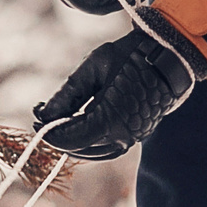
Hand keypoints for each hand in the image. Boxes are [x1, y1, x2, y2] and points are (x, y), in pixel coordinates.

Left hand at [34, 24, 197, 160]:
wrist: (170, 54)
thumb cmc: (132, 55)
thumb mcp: (93, 68)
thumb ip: (68, 94)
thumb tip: (44, 114)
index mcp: (112, 119)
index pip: (72, 138)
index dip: (51, 133)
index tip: (36, 122)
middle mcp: (124, 135)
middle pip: (81, 146)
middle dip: (59, 135)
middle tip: (42, 120)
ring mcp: (133, 137)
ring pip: (94, 151)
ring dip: (73, 141)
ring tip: (57, 123)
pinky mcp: (138, 133)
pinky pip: (108, 147)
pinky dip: (90, 142)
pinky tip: (78, 128)